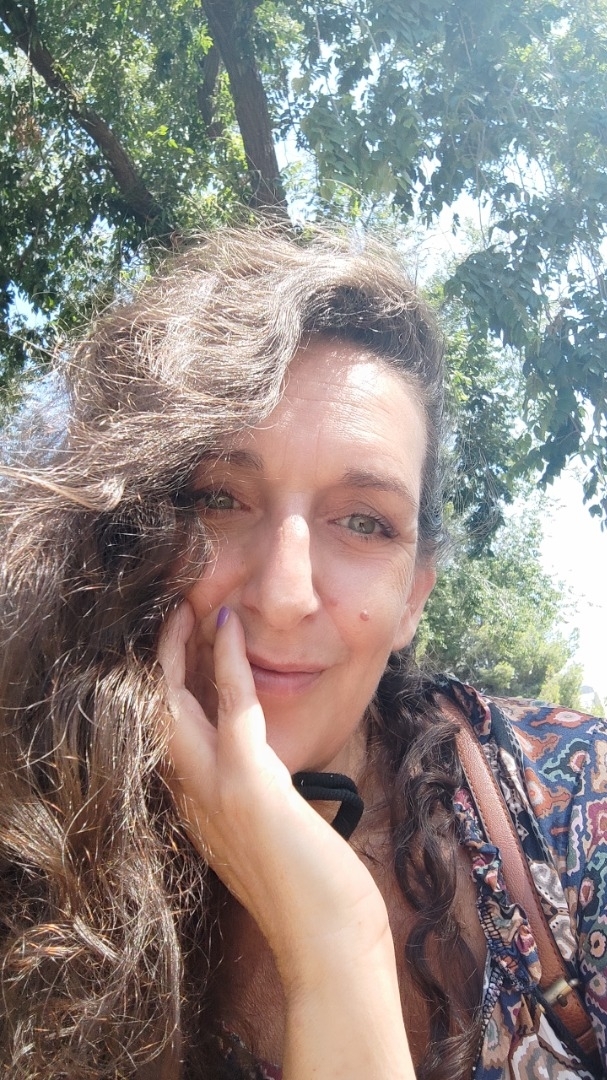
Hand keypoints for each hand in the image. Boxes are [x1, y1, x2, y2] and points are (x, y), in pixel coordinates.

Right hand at [157, 602, 389, 973]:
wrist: (327, 945)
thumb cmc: (313, 898)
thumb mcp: (274, 843)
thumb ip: (263, 810)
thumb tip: (281, 789)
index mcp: (200, 812)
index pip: (169, 740)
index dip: (167, 693)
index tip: (180, 657)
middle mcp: (194, 799)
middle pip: (157, 714)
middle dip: (160, 662)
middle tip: (172, 616)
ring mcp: (216, 790)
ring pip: (175, 703)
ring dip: (180, 650)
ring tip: (189, 606)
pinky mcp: (249, 784)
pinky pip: (231, 707)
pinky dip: (227, 661)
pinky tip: (230, 625)